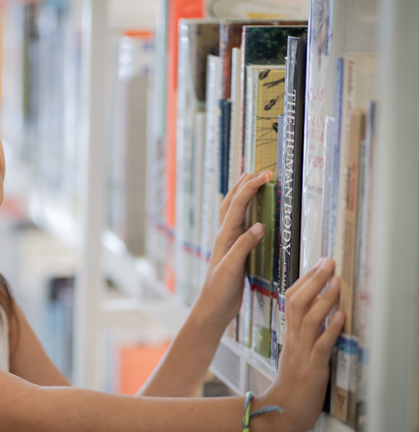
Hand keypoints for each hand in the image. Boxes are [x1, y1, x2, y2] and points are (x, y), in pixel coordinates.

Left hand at [194, 171, 270, 325]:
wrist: (213, 308)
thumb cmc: (220, 290)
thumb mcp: (232, 268)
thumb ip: (244, 246)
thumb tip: (259, 225)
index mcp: (224, 237)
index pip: (237, 205)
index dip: (250, 188)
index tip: (265, 175)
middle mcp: (225, 236)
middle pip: (232, 202)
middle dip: (245, 184)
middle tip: (262, 171)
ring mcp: (229, 243)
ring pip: (234, 211)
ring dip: (243, 194)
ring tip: (254, 182)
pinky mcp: (236, 251)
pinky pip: (241, 224)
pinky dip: (247, 212)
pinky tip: (255, 213)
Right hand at [258, 259, 344, 431]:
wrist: (282, 409)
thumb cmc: (292, 382)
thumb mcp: (296, 349)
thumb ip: (303, 330)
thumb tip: (317, 308)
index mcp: (289, 333)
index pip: (292, 298)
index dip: (305, 279)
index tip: (319, 263)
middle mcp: (294, 338)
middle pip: (298, 302)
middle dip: (314, 280)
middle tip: (328, 262)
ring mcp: (302, 352)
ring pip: (309, 320)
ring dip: (325, 299)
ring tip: (337, 282)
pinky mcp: (312, 368)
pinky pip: (321, 346)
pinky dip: (331, 330)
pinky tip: (341, 317)